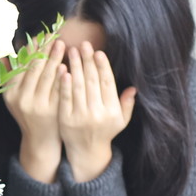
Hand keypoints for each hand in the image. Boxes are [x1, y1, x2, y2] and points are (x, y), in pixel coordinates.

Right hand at [3, 37, 64, 181]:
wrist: (40, 139)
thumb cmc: (29, 113)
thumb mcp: (14, 97)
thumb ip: (9, 76)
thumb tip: (4, 54)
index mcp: (10, 94)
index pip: (21, 66)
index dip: (30, 50)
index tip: (39, 36)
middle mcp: (21, 99)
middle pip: (34, 69)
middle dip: (44, 50)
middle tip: (53, 35)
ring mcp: (37, 105)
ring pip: (47, 76)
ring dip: (55, 58)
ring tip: (63, 44)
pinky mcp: (52, 110)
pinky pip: (59, 88)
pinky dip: (63, 75)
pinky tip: (68, 64)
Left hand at [57, 44, 135, 182]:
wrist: (86, 151)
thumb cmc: (104, 131)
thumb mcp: (121, 120)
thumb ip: (126, 104)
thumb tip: (133, 87)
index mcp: (112, 110)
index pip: (107, 83)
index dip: (103, 66)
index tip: (98, 52)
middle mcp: (98, 112)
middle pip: (92, 81)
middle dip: (88, 61)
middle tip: (83, 44)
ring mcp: (81, 116)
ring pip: (78, 87)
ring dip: (75, 67)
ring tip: (71, 51)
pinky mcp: (66, 119)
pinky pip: (65, 98)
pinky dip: (64, 84)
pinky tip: (62, 70)